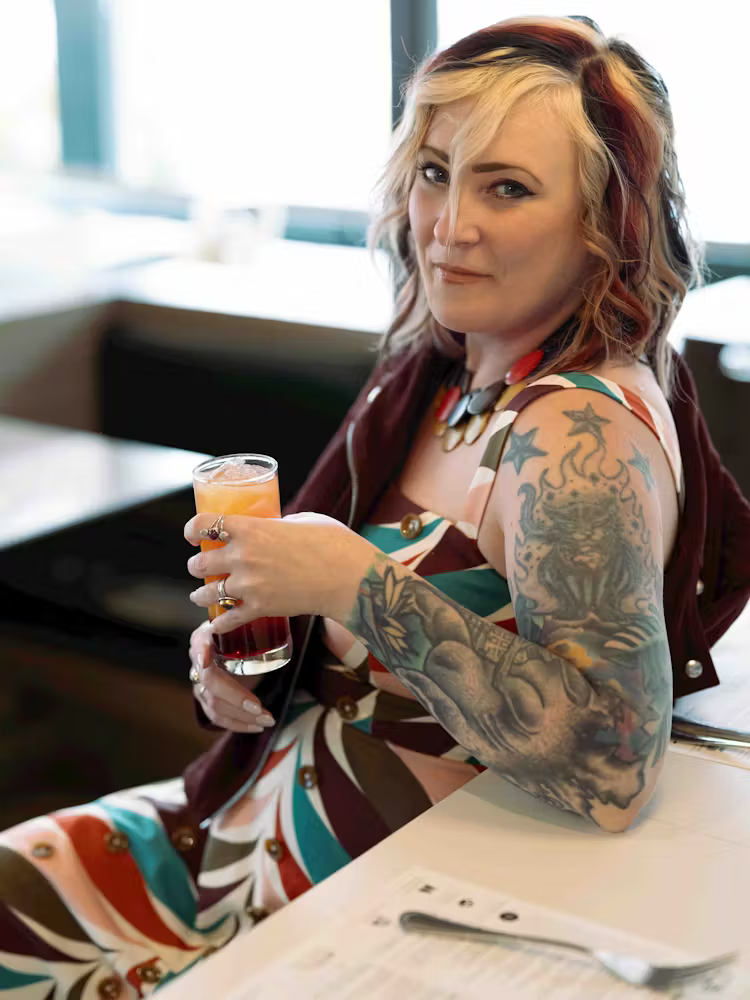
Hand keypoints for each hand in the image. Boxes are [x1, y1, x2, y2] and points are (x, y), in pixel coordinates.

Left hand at [184, 511, 377, 632]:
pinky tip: (216, 625)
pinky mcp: (260, 609)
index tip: (192, 534)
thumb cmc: (333, 543)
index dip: (192, 528)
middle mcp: (242, 557)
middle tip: (199, 566)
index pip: (204, 524)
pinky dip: (219, 624)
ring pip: (207, 593)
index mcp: (250, 528)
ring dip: (200, 594)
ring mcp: (249, 585)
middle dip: (196, 564)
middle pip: (200, 562)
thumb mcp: (302, 520)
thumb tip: (271, 528)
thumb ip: (278, 524)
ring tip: (200, 595)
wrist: (349, 577)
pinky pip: (228, 620)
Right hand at [188, 621, 275, 732]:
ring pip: (214, 705)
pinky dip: (236, 724)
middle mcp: (198, 661)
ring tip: (267, 720)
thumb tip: (273, 606)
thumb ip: (250, 617)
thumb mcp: (245, 621)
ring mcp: (199, 681)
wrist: (234, 639)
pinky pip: (216, 716)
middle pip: (211, 686)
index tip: (208, 661)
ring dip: (241, 717)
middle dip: (237, 700)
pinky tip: (255, 726)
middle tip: (262, 709)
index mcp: (203, 638)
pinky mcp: (207, 698)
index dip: (203, 656)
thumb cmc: (242, 629)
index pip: (200, 648)